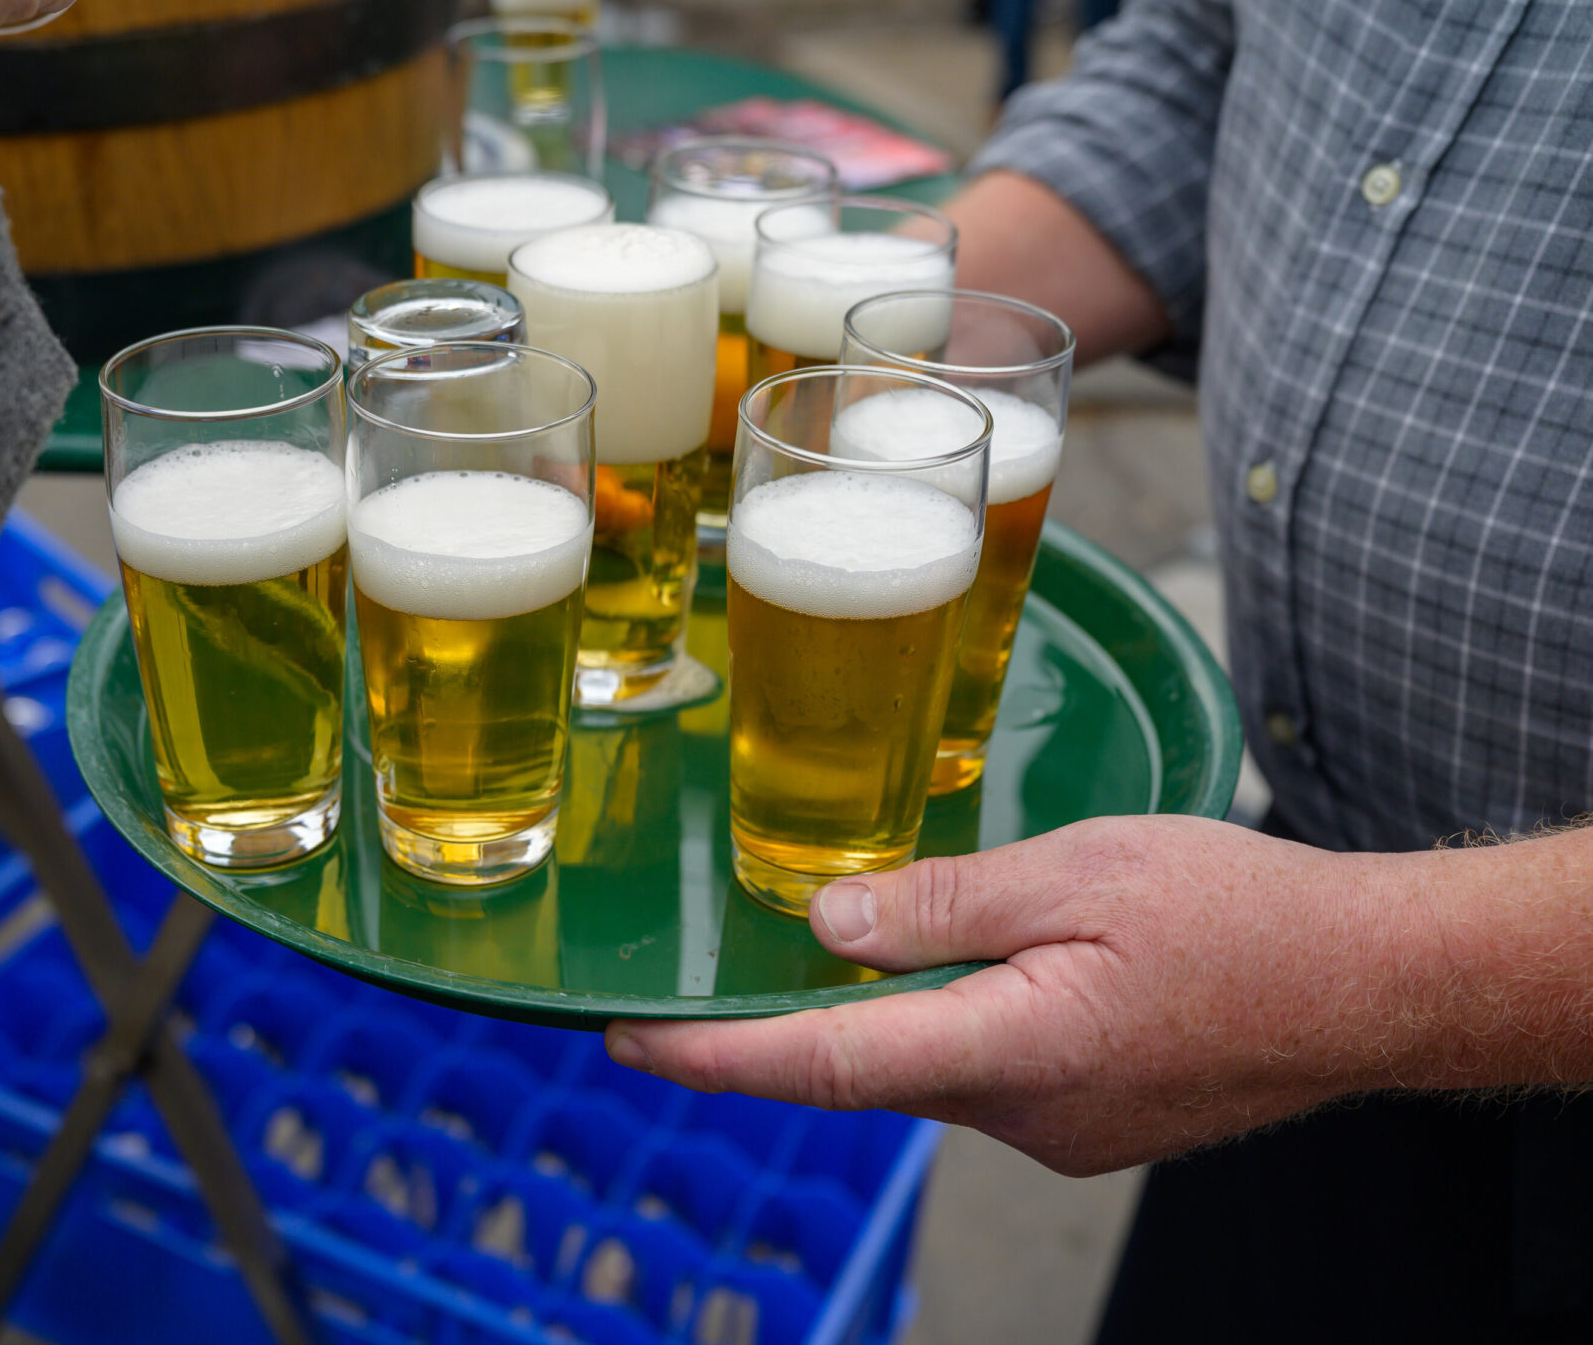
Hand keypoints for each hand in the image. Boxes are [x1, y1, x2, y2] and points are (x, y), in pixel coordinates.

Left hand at [605, 815, 1461, 1175]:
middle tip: (705, 972)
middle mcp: (1021, 1114)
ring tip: (852, 935)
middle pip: (866, 1067)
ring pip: (928, 1065)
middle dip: (784, 1024)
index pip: (822, 1065)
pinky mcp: (1088, 1120)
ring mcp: (1058, 1131)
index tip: (627, 1041)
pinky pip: (984, 1069)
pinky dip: (948, 1020)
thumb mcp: (1080, 872)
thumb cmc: (1241, 914)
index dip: (712, 1056)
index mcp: (1011, 1051)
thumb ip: (944, 903)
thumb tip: (827, 920)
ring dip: (880, 1014)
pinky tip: (969, 964)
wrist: (1374, 984)